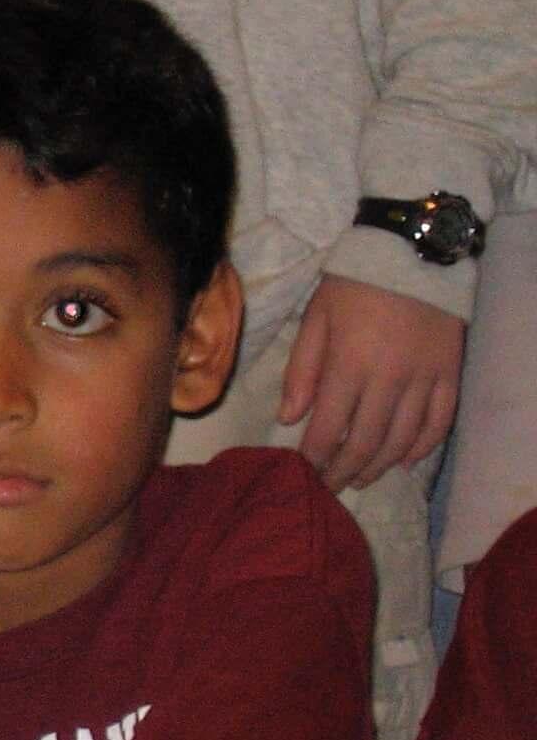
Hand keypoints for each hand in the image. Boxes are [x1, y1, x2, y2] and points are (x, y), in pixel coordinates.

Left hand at [278, 275, 463, 491]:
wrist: (414, 252)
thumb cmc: (354, 285)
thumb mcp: (315, 320)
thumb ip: (301, 371)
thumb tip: (288, 419)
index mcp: (349, 366)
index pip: (328, 428)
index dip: (315, 458)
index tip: (305, 473)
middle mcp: (389, 379)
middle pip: (366, 442)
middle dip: (344, 471)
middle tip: (331, 486)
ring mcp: (425, 378)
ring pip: (403, 439)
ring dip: (380, 466)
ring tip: (362, 479)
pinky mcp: (451, 372)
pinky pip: (441, 421)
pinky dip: (423, 447)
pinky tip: (405, 460)